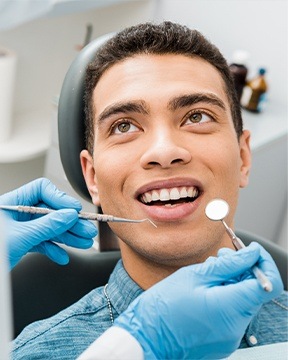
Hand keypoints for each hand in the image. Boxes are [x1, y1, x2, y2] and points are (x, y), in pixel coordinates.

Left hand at [0, 178, 97, 268]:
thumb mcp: (21, 236)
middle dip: (69, 222)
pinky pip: (42, 243)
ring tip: (83, 242)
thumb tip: (69, 215)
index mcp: (14, 203)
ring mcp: (21, 228)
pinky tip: (62, 256)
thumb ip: (47, 226)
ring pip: (49, 228)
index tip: (74, 210)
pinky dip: (53, 250)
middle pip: (50, 211)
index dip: (60, 198)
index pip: (42, 190)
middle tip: (86, 229)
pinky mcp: (22, 242)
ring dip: (67, 236)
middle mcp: (19, 213)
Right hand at [114, 243, 282, 358]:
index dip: (263, 263)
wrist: (145, 338)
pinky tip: (206, 288)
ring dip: (232, 282)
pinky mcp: (222, 340)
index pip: (269, 284)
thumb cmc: (163, 307)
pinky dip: (225, 296)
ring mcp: (230, 337)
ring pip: (243, 300)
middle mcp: (236, 327)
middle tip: (222, 256)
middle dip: (243, 269)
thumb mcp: (194, 276)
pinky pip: (233, 313)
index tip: (250, 251)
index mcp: (230, 308)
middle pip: (255, 291)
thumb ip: (228, 264)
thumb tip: (251, 254)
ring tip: (209, 271)